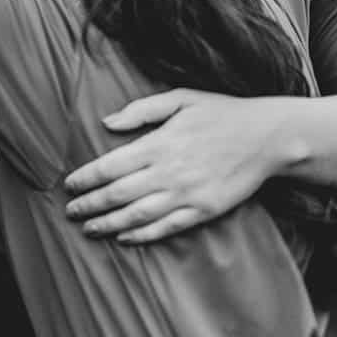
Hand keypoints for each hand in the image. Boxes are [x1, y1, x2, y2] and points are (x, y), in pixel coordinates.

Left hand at [63, 89, 285, 243]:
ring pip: (138, 215)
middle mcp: (170, 171)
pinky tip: (124, 237)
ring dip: (109, 224)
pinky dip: (142, 235)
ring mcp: (188, 194)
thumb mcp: (181, 98)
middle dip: (90, 205)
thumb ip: (141, 110)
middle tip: (71, 211)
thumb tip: (106, 122)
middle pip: (118, 194)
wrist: (268, 137)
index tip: (69, 185)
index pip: (110, 166)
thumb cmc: (222, 113)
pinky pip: (167, 228)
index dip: (86, 179)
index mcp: (160, 142)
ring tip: (89, 229)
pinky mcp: (204, 210)